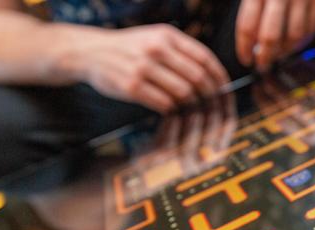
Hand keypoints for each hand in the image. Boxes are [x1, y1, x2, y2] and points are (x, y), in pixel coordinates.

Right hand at [77, 24, 229, 112]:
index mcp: (166, 35)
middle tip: (210, 103)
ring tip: (189, 106)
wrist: (91, 52)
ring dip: (190, 103)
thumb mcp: (155, 37)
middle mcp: (156, 49)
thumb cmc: (130, 48)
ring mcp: (143, 68)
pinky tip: (170, 109)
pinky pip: (164, 104)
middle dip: (208, 94)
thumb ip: (181, 51)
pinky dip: (172, 109)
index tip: (224, 88)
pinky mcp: (131, 87)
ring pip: (183, 93)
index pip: (204, 58)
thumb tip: (213, 74)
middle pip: (197, 77)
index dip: (219, 76)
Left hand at [236, 0, 314, 70]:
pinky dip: (304, 40)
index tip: (245, 60)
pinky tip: (296, 42)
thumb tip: (248, 36)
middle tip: (262, 66)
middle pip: (270, 37)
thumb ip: (250, 2)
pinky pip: (313, 27)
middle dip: (265, 57)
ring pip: (294, 36)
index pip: (247, 26)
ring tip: (280, 53)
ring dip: (286, 51)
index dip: (244, 48)